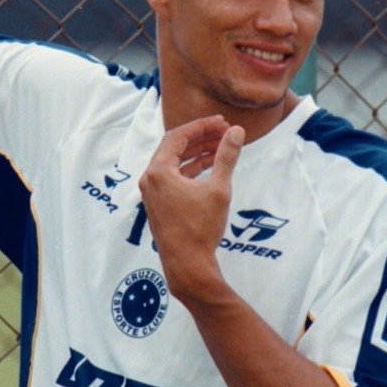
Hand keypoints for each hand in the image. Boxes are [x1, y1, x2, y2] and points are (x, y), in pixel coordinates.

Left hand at [139, 115, 244, 291]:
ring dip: (196, 152)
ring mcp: (152, 192)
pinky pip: (173, 177)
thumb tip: (236, 132)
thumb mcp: (219, 189)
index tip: (222, 122)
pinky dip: (190, 169)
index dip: (201, 126)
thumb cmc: (201, 228)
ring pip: (174, 162)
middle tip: (223, 131)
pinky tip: (209, 167)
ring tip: (220, 147)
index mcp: (158, 171)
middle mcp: (150, 179)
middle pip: (174, 147)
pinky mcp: (158, 203)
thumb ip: (226, 157)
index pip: (178, 136)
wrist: (187, 265)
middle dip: (200, 137)